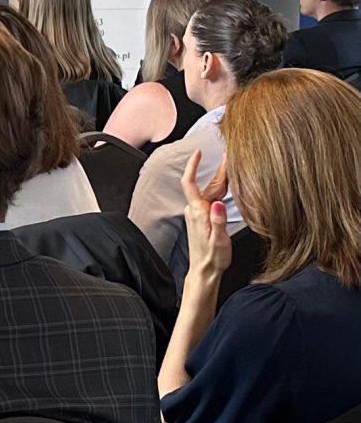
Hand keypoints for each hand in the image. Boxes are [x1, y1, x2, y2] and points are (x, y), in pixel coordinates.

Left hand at [182, 150, 231, 278]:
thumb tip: (216, 204)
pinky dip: (220, 188)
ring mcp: (198, 213)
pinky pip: (211, 197)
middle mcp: (195, 209)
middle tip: (230, 154)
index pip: (189, 183)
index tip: (198, 152)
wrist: (205, 270)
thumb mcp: (218, 240)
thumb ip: (218, 221)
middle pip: (205, 184)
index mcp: (197, 212)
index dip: (192, 166)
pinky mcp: (202, 216)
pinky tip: (229, 185)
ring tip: (233, 165)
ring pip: (210, 190)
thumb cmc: (212, 257)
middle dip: (217, 169)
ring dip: (220, 178)